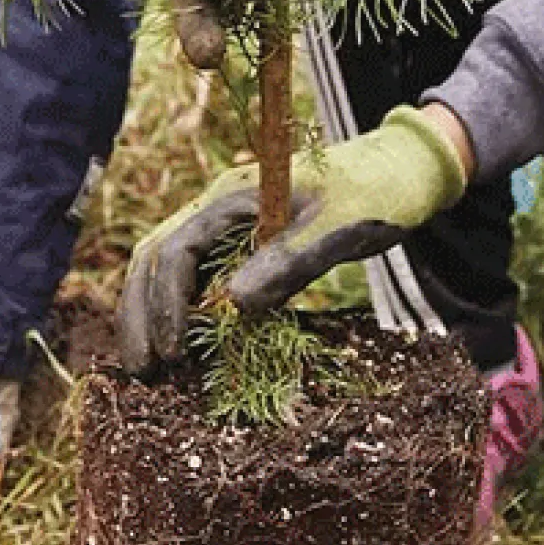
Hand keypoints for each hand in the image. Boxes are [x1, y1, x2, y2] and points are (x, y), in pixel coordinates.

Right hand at [114, 104, 468, 372]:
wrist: (402, 172)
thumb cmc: (376, 193)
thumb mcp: (338, 227)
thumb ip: (289, 260)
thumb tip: (232, 305)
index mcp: (233, 195)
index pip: (178, 247)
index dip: (167, 302)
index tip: (173, 353)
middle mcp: (219, 208)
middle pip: (157, 257)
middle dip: (141, 313)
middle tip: (142, 372)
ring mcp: (228, 226)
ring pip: (170, 269)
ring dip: (154, 315)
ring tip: (152, 370)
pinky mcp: (245, 246)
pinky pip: (200, 279)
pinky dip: (185, 313)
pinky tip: (188, 352)